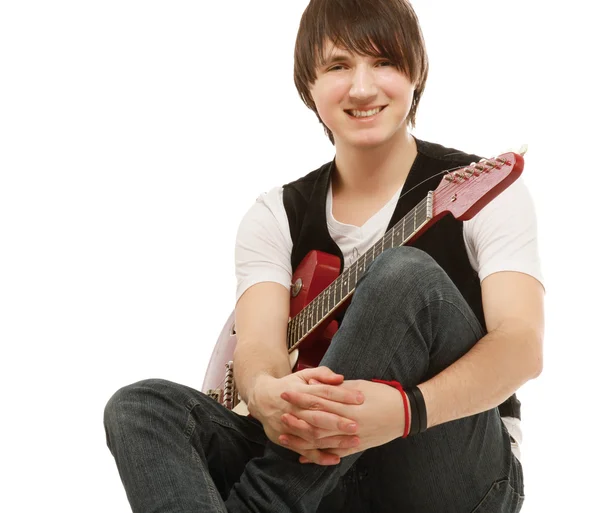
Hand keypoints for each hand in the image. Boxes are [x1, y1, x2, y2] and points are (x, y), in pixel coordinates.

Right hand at [247, 367, 364, 464]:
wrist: (262, 399)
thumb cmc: (288, 385)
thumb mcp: (303, 375)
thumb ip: (322, 374)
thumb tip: (341, 378)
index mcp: (300, 391)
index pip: (324, 392)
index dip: (342, 395)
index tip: (360, 398)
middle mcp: (295, 409)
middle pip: (318, 416)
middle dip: (337, 421)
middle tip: (357, 425)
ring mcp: (290, 426)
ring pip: (313, 435)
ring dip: (333, 440)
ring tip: (354, 442)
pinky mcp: (287, 439)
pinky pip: (305, 451)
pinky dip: (320, 457)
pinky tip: (336, 459)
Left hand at [280, 379, 406, 463]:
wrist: (406, 414)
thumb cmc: (383, 394)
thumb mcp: (359, 385)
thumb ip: (335, 387)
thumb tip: (313, 383)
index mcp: (349, 405)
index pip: (319, 400)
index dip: (301, 396)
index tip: (286, 392)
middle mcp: (349, 423)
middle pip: (317, 421)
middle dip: (298, 418)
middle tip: (281, 414)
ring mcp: (353, 437)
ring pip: (323, 440)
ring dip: (302, 438)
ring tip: (285, 435)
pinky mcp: (357, 447)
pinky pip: (334, 453)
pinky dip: (318, 455)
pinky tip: (303, 457)